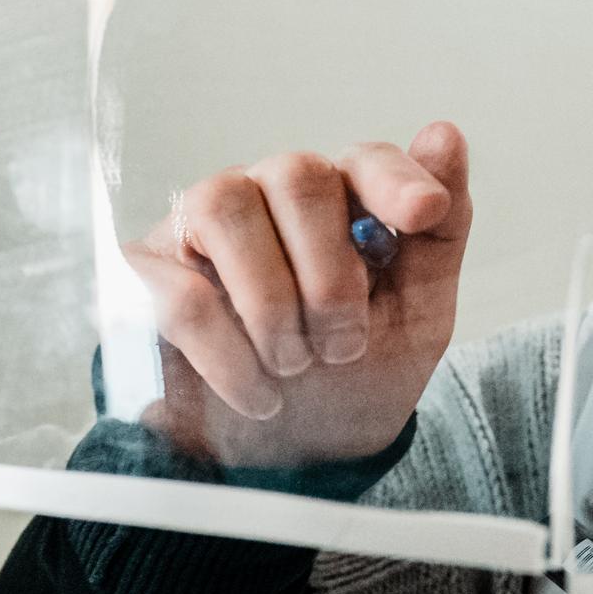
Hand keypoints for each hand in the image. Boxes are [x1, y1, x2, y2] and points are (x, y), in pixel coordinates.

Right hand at [126, 122, 469, 471]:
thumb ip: (436, 236)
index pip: (365, 160)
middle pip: (296, 175)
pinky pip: (183, 291)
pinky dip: (230, 358)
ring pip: (226, 208)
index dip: (395, 179)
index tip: (425, 214)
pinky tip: (257, 395)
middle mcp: (267, 194)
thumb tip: (445, 134)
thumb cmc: (352, 378)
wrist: (288, 458)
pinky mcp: (147, 275)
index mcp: (339, 200)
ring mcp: (199, 225)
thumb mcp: (414, 320)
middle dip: (329, 274)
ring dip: (272, 305)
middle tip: (342, 347)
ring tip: (292, 365)